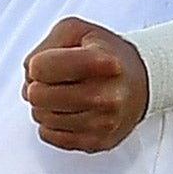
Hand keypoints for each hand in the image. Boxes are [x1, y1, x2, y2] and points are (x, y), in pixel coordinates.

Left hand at [21, 17, 148, 151]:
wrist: (143, 82)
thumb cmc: (108, 55)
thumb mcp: (77, 31)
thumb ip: (46, 46)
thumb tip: (29, 75)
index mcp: (100, 62)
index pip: (40, 68)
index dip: (38, 64)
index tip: (49, 63)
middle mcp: (105, 95)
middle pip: (37, 95)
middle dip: (37, 85)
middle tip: (53, 81)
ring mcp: (102, 122)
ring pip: (41, 117)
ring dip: (45, 105)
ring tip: (64, 93)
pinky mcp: (97, 142)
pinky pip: (50, 136)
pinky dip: (52, 123)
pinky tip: (68, 111)